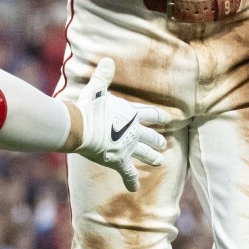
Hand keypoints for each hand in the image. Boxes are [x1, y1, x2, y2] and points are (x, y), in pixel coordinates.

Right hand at [72, 59, 168, 191]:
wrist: (80, 126)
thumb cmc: (87, 107)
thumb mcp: (95, 89)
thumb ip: (103, 76)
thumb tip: (108, 60)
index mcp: (129, 113)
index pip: (149, 114)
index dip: (159, 117)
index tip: (168, 119)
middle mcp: (133, 130)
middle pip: (150, 136)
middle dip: (157, 140)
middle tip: (163, 145)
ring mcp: (127, 146)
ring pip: (145, 153)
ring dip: (152, 158)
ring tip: (159, 161)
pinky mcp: (118, 160)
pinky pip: (128, 173)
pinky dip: (131, 181)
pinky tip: (134, 189)